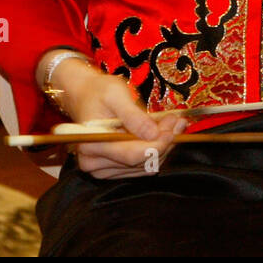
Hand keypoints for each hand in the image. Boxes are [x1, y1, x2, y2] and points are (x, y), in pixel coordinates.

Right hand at [45, 55, 185, 178]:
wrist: (85, 95)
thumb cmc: (99, 91)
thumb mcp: (116, 94)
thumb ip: (134, 116)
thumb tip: (153, 134)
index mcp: (92, 144)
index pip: (132, 154)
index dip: (158, 144)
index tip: (174, 127)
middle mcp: (93, 163)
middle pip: (141, 162)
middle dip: (163, 141)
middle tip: (177, 121)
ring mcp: (102, 170)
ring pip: (145, 166)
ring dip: (162, 146)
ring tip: (172, 123)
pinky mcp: (112, 170)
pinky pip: (141, 166)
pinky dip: (155, 150)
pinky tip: (162, 132)